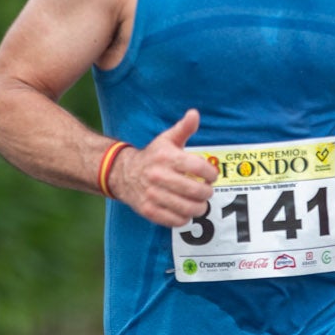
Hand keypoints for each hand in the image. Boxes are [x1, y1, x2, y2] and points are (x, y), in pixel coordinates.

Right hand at [110, 109, 217, 228]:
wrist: (123, 173)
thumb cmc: (152, 156)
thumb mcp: (166, 139)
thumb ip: (184, 128)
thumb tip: (194, 114)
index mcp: (167, 157)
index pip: (199, 168)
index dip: (211, 174)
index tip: (211, 176)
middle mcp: (159, 176)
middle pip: (196, 191)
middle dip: (207, 193)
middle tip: (206, 191)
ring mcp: (152, 195)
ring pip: (188, 208)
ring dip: (199, 207)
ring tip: (199, 203)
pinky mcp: (149, 210)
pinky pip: (175, 220)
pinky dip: (184, 217)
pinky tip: (184, 210)